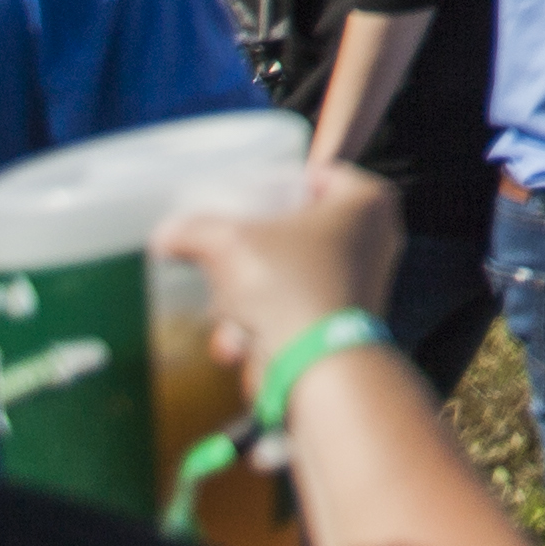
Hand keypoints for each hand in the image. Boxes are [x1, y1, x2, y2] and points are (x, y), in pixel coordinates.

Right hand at [157, 162, 404, 375]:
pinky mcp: (350, 324)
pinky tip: (238, 344)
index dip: (275, 185)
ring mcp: (367, 284)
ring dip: (253, 299)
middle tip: (225, 258)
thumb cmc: (288, 288)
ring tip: (225, 314)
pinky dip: (268, 325)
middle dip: (254, 255)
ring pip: (294, 277)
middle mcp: (378, 239)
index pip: (314, 176)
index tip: (245, 200)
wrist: (319, 369)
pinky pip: (300, 312)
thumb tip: (166, 233)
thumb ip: (195, 230)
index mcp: (366, 201)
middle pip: (298, 232)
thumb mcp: (228, 245)